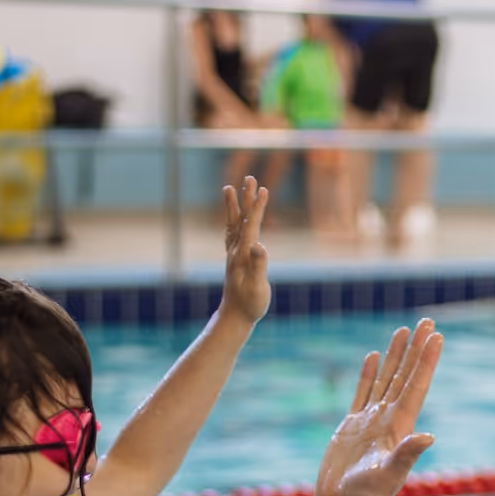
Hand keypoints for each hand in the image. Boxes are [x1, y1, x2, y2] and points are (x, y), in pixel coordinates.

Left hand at [221, 176, 271, 324]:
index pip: (251, 224)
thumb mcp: (257, 287)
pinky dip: (233, 221)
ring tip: (230, 188)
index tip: (263, 188)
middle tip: (249, 177)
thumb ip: (258, 265)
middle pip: (240, 218)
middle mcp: (235, 251)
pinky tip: (233, 217)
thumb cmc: (249, 304)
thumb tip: (259, 245)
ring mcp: (233, 255)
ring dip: (234, 205)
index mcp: (242, 254)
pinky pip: (232, 234)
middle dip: (246, 198)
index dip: (257, 206)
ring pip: (234, 224)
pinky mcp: (234, 260)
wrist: (234, 317)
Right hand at [316, 320, 442, 495]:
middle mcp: (388, 420)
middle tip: (427, 321)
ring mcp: (370, 422)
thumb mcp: (388, 476)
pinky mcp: (351, 427)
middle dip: (416, 349)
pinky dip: (368, 374)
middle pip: (405, 376)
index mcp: (399, 427)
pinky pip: (362, 393)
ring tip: (403, 330)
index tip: (436, 336)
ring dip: (395, 356)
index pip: (416, 386)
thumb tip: (428, 436)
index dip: (426, 361)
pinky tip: (373, 357)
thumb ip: (406, 456)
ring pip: (385, 379)